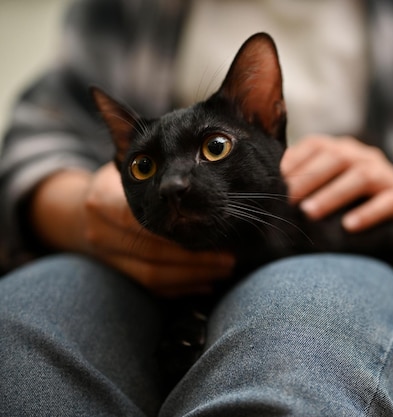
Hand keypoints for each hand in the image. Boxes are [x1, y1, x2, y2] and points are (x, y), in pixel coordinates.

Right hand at [31, 163, 233, 296]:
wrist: (76, 210)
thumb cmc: (119, 178)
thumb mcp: (132, 159)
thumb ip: (146, 143)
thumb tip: (169, 99)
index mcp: (102, 199)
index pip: (140, 219)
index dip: (179, 228)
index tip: (216, 223)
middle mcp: (100, 231)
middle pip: (154, 252)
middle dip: (196, 257)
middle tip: (231, 255)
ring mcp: (106, 256)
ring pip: (154, 275)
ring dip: (195, 274)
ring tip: (226, 267)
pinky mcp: (118, 273)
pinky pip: (151, 288)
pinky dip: (181, 286)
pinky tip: (207, 281)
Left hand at [281, 135, 392, 240]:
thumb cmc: (351, 200)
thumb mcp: (329, 186)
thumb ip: (305, 183)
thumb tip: (268, 193)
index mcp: (343, 149)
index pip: (317, 145)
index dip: (295, 161)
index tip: (274, 182)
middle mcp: (364, 156)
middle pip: (337, 158)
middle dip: (309, 179)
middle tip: (287, 200)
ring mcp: (386, 175)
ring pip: (362, 177)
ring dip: (333, 195)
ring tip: (310, 213)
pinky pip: (389, 202)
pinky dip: (368, 213)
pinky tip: (348, 227)